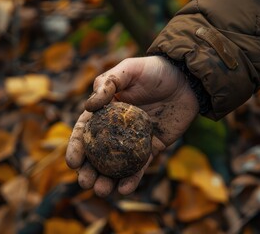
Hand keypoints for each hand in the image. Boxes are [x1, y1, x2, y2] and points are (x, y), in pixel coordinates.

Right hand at [66, 56, 198, 195]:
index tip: (72, 162)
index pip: (85, 131)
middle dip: (88, 171)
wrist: (186, 78)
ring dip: (107, 180)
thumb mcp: (128, 70)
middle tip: (84, 182)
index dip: (77, 147)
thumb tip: (88, 106)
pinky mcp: (152, 147)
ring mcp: (133, 140)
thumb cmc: (154, 70)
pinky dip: (132, 179)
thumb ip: (108, 83)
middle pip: (97, 154)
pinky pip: (140, 166)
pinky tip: (124, 189)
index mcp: (105, 111)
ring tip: (101, 190)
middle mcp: (116, 129)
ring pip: (116, 165)